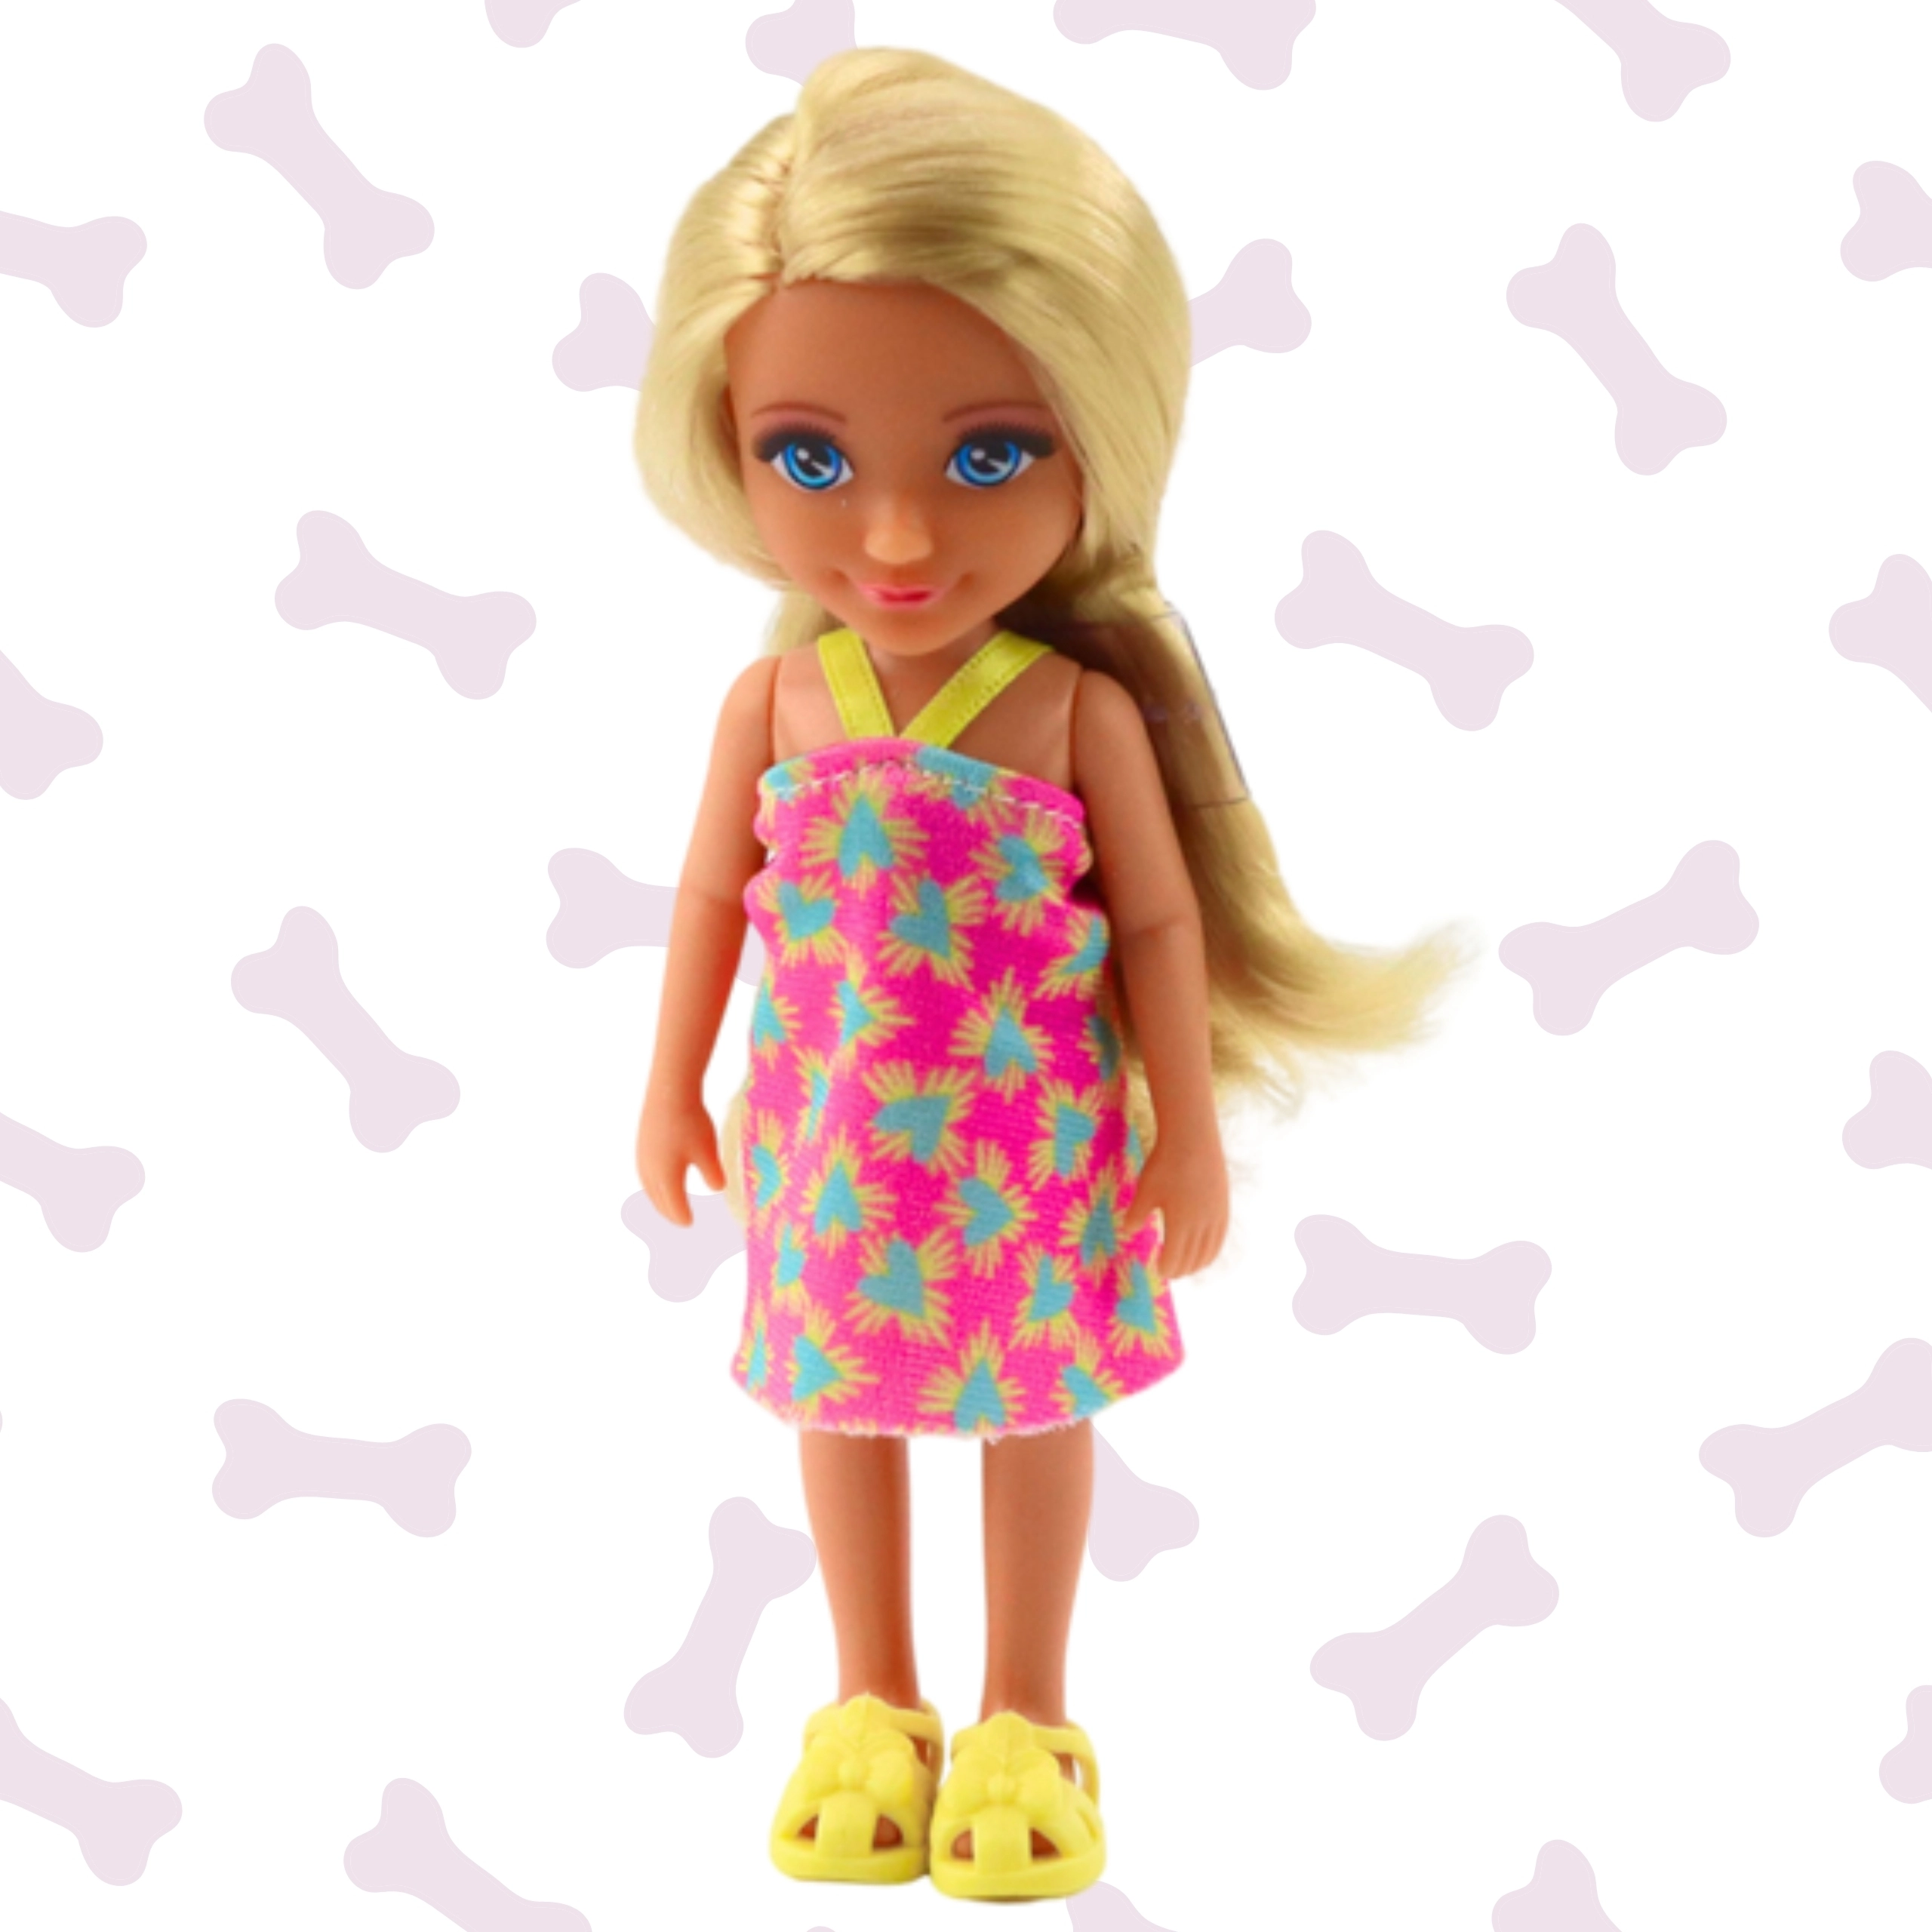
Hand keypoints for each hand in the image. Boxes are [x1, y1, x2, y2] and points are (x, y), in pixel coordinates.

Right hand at [636, 1089, 724, 1226]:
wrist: (669, 1091)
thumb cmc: (691, 1123)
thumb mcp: (708, 1152)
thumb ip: (713, 1174)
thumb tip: (718, 1188)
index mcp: (666, 1179)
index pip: (674, 1208)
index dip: (683, 1217)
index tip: (690, 1225)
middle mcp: (650, 1173)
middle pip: (659, 1201)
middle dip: (669, 1213)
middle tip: (680, 1220)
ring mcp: (642, 1158)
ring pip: (650, 1189)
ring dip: (660, 1199)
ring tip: (669, 1204)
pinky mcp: (642, 1145)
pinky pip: (646, 1175)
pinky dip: (655, 1184)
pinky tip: (662, 1178)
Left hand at [1119, 1130, 1228, 1279]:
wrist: (1192, 1139)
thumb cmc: (1164, 1165)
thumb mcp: (1145, 1191)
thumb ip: (1137, 1215)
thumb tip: (1127, 1232)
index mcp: (1181, 1225)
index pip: (1175, 1259)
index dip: (1167, 1268)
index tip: (1158, 1270)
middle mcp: (1202, 1225)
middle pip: (1193, 1259)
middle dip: (1181, 1269)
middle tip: (1170, 1272)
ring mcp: (1216, 1216)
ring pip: (1209, 1251)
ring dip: (1198, 1263)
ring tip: (1186, 1266)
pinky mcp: (1224, 1206)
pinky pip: (1220, 1237)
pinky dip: (1212, 1250)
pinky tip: (1205, 1250)